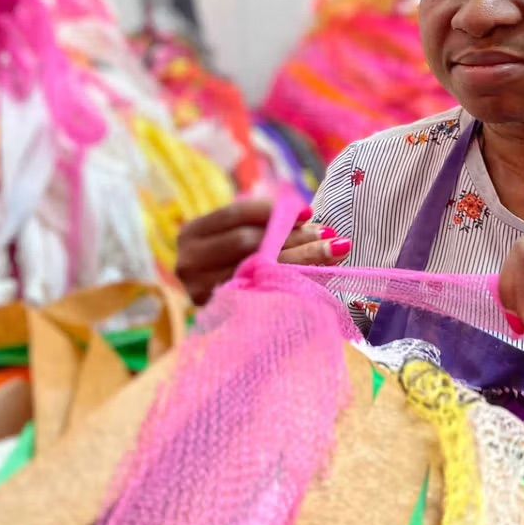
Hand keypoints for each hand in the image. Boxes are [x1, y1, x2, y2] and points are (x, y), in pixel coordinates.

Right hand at [176, 200, 350, 304]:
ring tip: (334, 250)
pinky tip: (321, 274)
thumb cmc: (237, 262)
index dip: (274, 210)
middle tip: (328, 234)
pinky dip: (294, 281)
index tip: (308, 212)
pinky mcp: (220, 314)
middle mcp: (189, 264)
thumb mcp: (243, 237)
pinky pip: (262, 294)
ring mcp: (200, 292)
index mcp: (191, 234)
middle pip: (247, 241)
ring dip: (301, 258)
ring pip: (259, 269)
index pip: (236, 214)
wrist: (225, 312)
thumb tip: (307, 216)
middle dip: (292, 236)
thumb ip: (269, 223)